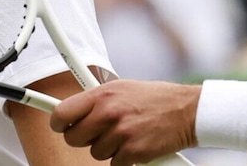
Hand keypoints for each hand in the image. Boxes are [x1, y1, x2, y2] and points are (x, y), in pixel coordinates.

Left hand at [51, 80, 201, 165]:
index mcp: (103, 94)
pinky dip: (124, 159)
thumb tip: (75, 111)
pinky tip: (136, 144)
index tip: (60, 125)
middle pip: (73, 138)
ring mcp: (120, 133)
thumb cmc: (158, 99)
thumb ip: (99, 99)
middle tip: (99, 132)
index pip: (62, 113)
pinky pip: (113, 164)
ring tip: (126, 134)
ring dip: (108, 148)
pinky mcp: (132, 151)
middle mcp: (109, 112)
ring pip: (95, 152)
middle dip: (84, 138)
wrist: (188, 111)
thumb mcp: (125, 88)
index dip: (58, 122)